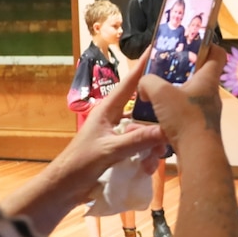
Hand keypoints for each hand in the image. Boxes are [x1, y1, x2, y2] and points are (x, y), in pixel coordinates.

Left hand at [0, 49, 167, 233]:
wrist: (65, 188)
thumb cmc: (80, 163)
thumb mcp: (110, 150)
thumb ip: (138, 140)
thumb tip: (165, 130)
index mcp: (109, 109)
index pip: (130, 82)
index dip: (144, 65)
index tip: (158, 49)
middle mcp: (117, 118)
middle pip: (146, 111)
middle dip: (159, 123)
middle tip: (172, 131)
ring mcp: (120, 135)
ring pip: (148, 132)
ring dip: (153, 146)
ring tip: (153, 161)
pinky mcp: (123, 151)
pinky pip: (144, 148)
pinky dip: (148, 158)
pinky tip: (147, 170)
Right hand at [138, 44, 226, 154]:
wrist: (197, 154)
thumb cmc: (184, 118)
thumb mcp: (160, 93)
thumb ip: (148, 82)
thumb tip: (144, 84)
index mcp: (207, 79)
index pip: (217, 53)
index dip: (207, 45)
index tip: (191, 45)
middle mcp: (211, 94)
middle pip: (201, 75)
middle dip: (182, 71)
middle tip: (164, 70)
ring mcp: (208, 112)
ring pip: (192, 96)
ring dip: (176, 93)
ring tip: (157, 94)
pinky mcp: (201, 128)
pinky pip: (187, 113)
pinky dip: (175, 112)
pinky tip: (159, 116)